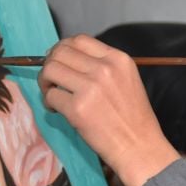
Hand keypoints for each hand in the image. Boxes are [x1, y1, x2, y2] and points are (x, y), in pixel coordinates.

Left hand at [38, 35, 179, 185]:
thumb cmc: (133, 118)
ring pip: (50, 70)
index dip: (64, 48)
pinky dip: (49, 103)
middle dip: (50, 64)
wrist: (139, 146)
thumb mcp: (127, 79)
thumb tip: (69, 60)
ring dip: (46, 82)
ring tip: (54, 94)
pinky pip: (50, 96)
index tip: (60, 61)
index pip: (80, 40)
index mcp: (118, 59)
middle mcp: (104, 68)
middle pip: (61, 51)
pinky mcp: (78, 108)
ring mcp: (90, 87)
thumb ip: (103, 66)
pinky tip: (58, 111)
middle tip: (52, 80)